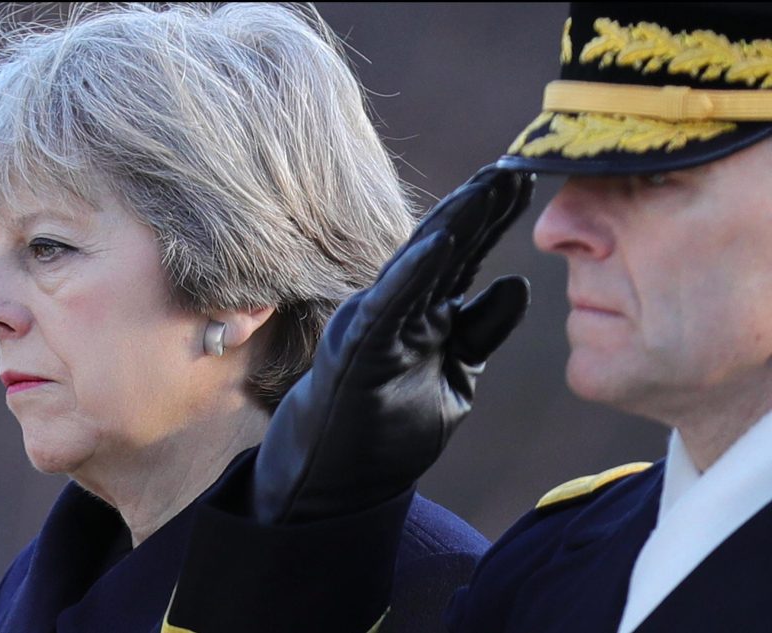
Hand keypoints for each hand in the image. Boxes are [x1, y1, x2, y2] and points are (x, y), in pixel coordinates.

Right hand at [253, 166, 533, 523]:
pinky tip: (444, 239)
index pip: (462, 256)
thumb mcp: (455, 377)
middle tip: (515, 163)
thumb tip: (517, 282)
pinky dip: (415, 272)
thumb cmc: (389, 429)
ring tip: (489, 183)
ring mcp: (375, 325)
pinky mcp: (358, 350)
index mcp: (421, 314)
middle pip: (443, 247)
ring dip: (454, 222)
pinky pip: (389, 305)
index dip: (493, 218)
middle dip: (479, 206)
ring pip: (417, 263)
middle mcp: (397, 308)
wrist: (335, 483)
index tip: (526, 179)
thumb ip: (481, 332)